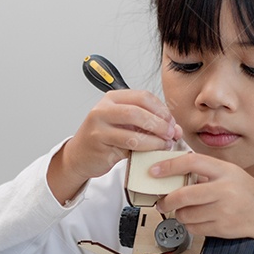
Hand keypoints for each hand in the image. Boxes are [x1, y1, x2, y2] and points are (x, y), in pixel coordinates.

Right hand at [47, 90, 182, 203]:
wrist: (79, 156)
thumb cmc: (103, 138)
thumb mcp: (124, 124)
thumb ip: (147, 123)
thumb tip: (175, 129)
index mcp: (112, 98)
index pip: (143, 97)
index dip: (161, 109)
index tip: (171, 122)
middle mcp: (103, 109)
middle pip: (138, 112)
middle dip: (159, 124)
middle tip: (170, 134)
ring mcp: (99, 127)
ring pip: (133, 132)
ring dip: (154, 140)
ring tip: (165, 145)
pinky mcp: (99, 145)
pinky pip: (128, 148)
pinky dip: (144, 150)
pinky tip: (152, 153)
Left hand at [151, 153, 253, 239]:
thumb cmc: (246, 191)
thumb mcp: (229, 172)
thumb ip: (204, 171)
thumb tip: (172, 174)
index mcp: (224, 171)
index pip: (191, 163)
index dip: (169, 166)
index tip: (154, 171)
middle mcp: (224, 190)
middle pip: (183, 195)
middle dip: (167, 200)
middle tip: (162, 201)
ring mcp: (223, 211)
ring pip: (185, 215)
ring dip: (180, 214)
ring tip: (188, 211)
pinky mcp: (221, 228)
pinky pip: (193, 228)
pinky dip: (190, 225)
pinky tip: (198, 220)